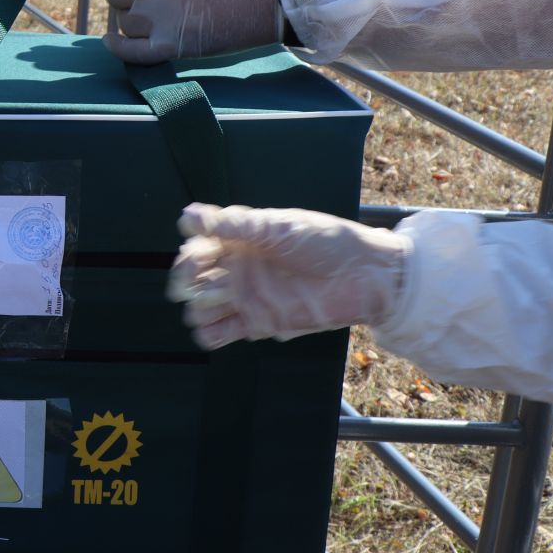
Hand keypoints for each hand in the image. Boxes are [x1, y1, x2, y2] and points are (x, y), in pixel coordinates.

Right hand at [166, 203, 409, 347]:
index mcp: (240, 242)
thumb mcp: (278, 226)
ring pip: (202, 308)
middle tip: (198, 287)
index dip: (189, 258)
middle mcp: (239, 269)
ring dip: (198, 310)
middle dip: (188, 284)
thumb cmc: (327, 242)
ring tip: (220, 303)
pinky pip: (221, 333)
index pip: (197, 250)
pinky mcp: (258, 322)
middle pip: (194, 280)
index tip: (195, 262)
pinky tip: (212, 331)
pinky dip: (209, 335)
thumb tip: (188, 217)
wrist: (365, 276)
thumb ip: (233, 225)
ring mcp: (247, 297)